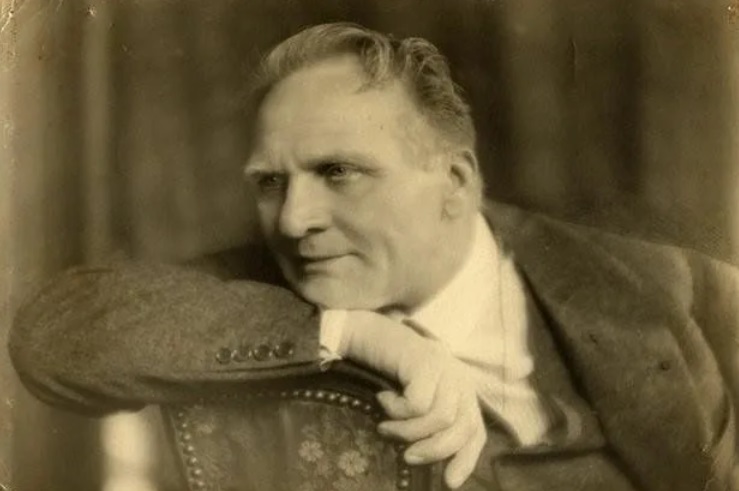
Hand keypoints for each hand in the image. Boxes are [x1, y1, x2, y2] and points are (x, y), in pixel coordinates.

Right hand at [340, 311, 485, 488]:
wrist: (366, 334)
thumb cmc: (387, 372)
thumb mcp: (415, 398)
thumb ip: (431, 420)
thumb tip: (432, 461)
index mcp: (461, 389)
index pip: (475, 431)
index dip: (466, 459)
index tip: (449, 483)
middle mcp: (460, 377)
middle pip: (462, 427)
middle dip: (435, 450)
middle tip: (407, 457)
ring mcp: (445, 367)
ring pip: (440, 418)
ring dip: (409, 431)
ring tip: (386, 426)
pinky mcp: (426, 361)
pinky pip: (418, 404)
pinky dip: (397, 410)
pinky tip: (383, 399)